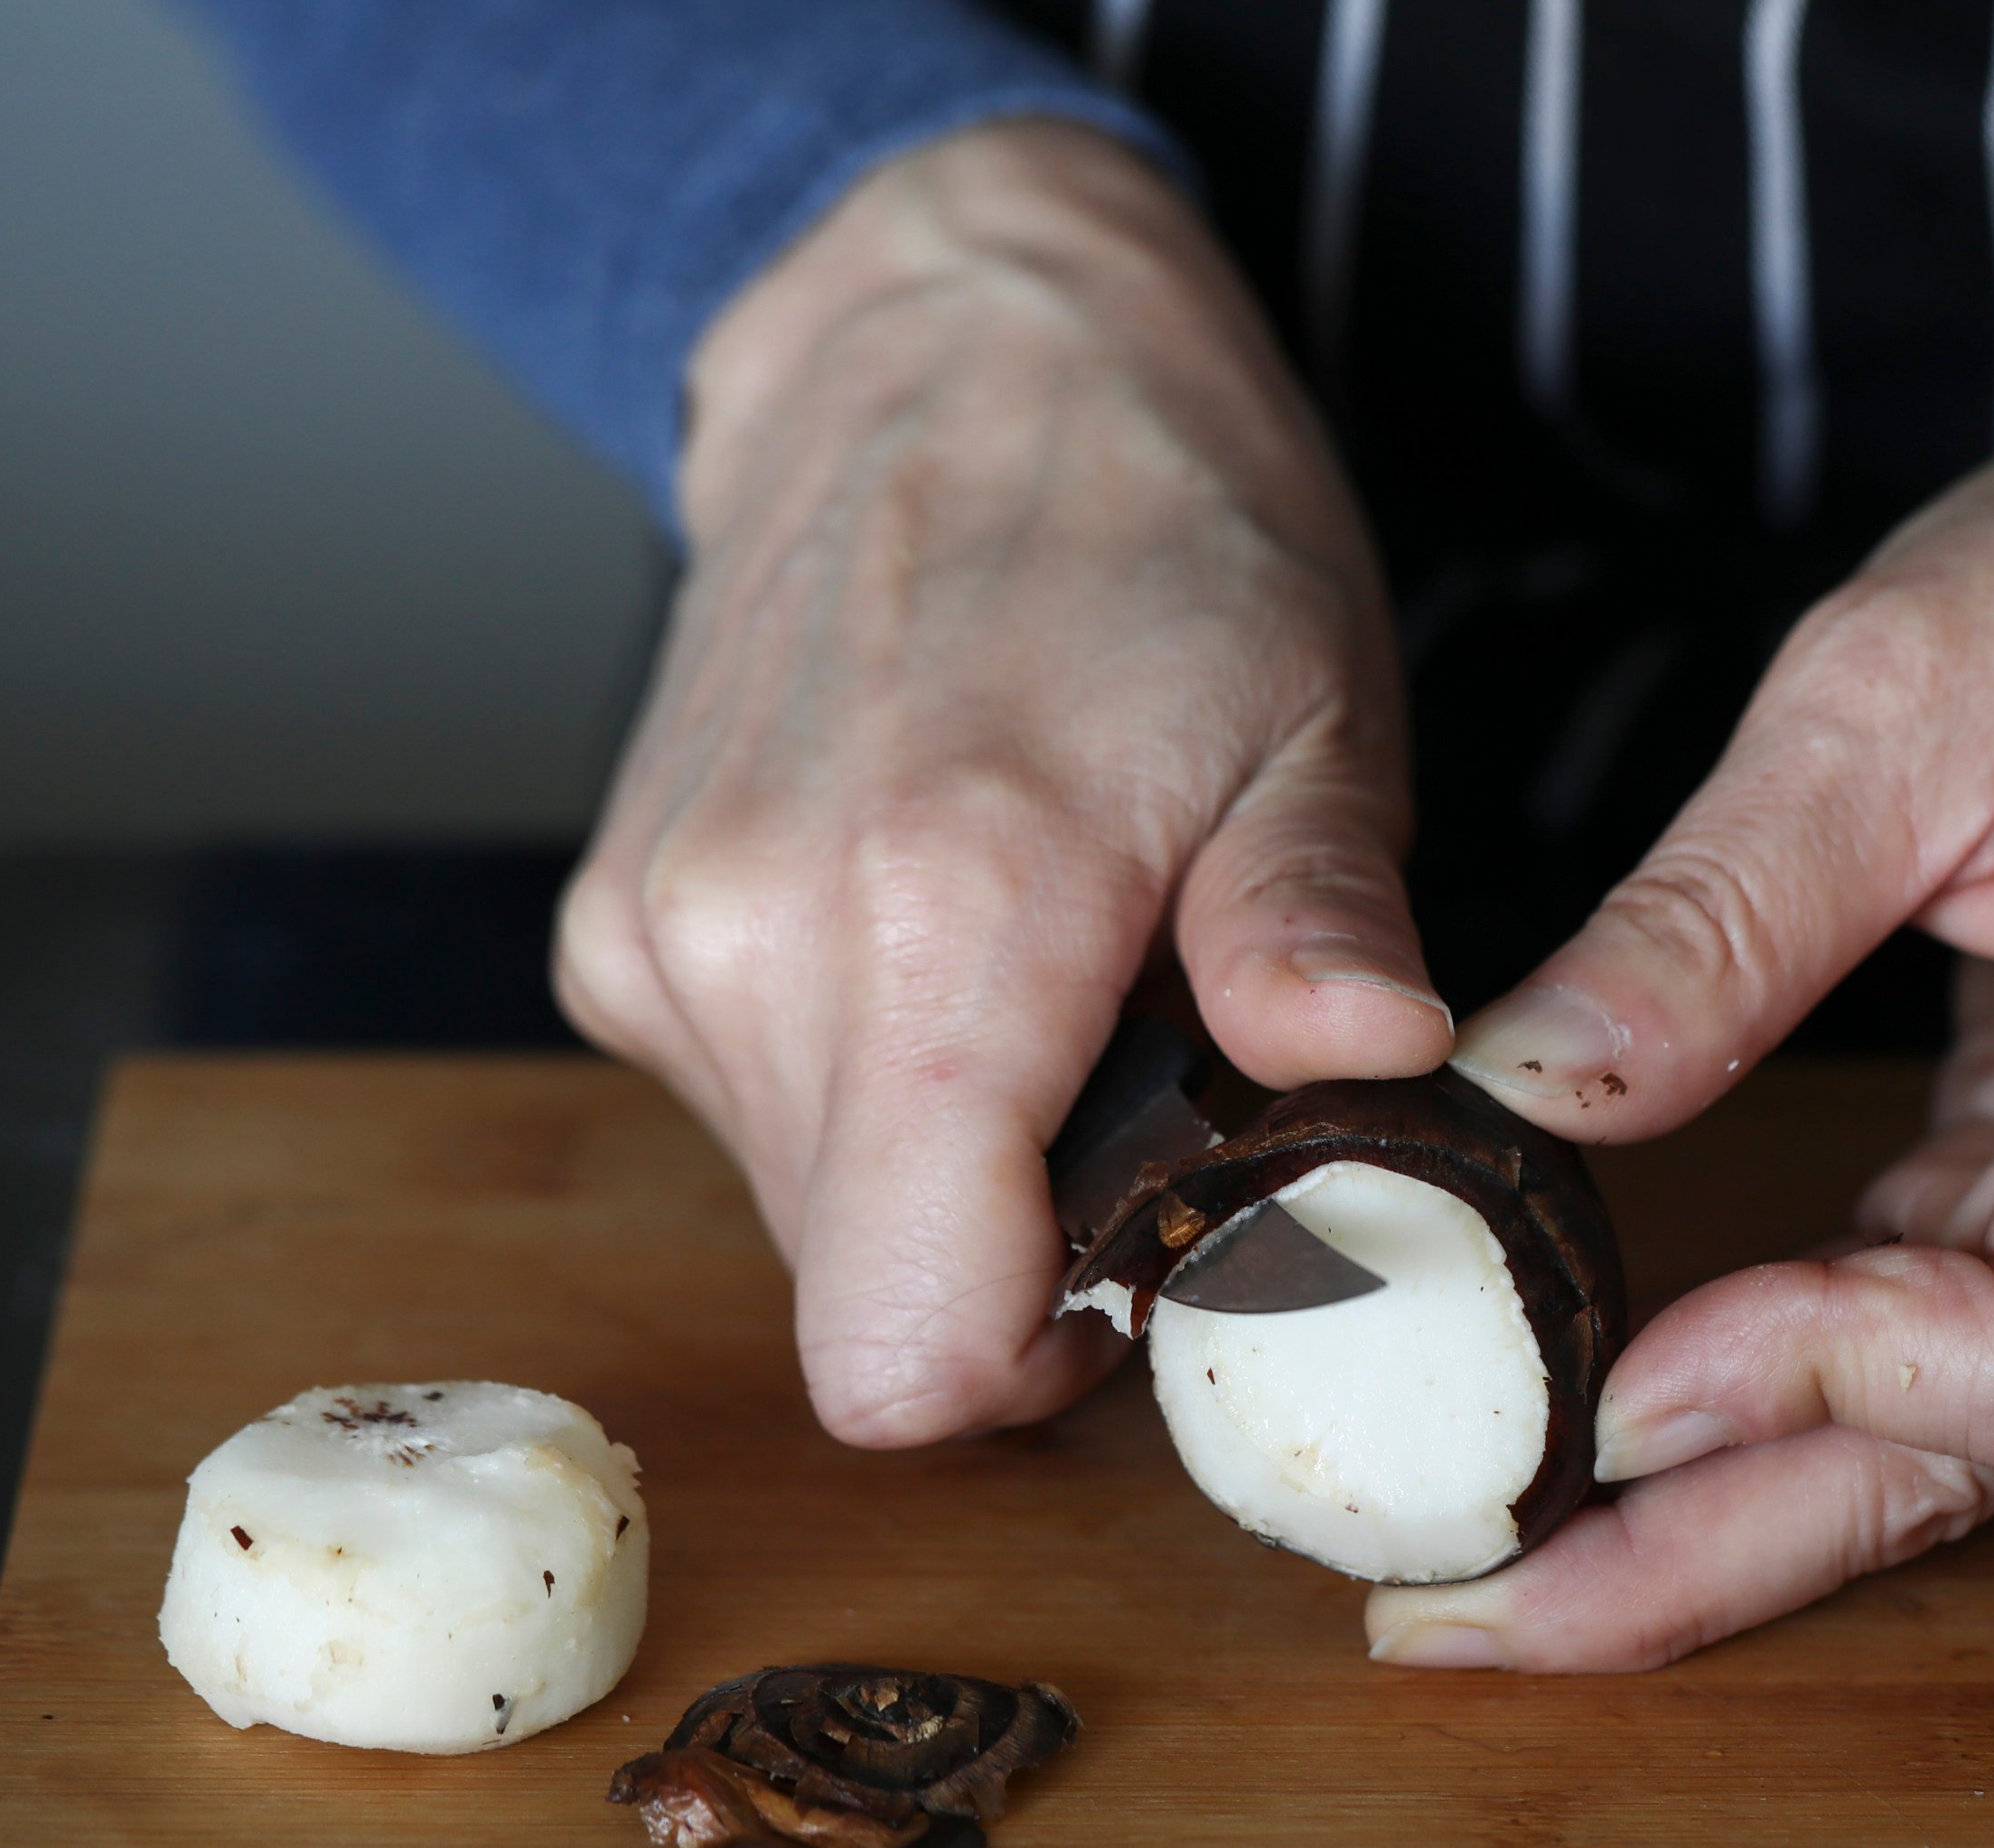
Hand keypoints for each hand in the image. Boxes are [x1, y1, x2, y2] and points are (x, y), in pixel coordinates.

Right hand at [554, 123, 1449, 1446]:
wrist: (943, 335)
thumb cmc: (1154, 517)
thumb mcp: (1311, 710)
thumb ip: (1316, 920)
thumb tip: (1372, 1070)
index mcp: (943, 919)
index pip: (910, 1351)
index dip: (1046, 1366)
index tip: (1153, 1265)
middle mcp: (754, 951)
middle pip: (875, 1305)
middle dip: (1022, 1257)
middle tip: (1147, 1097)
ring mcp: (662, 944)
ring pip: (816, 1223)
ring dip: (953, 1166)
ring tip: (1058, 988)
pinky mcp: (621, 935)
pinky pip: (762, 1119)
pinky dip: (874, 1086)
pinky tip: (957, 945)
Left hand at [1361, 355, 1993, 1669]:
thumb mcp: (1905, 681)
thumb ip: (1722, 912)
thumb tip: (1520, 1097)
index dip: (1831, 1387)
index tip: (1612, 1377)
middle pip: (1989, 1457)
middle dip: (1720, 1556)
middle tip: (1458, 1622)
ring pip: (1960, 1439)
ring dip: (1732, 1510)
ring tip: (1493, 1571)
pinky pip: (1951, 1351)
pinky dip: (1787, 1398)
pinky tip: (1619, 1431)